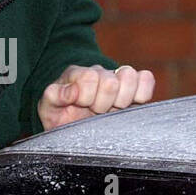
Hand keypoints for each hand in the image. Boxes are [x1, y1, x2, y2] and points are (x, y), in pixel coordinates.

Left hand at [37, 64, 155, 130]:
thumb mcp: (49, 107)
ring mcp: (117, 79)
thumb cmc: (60, 114)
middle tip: (95, 112)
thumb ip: (54, 96)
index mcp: (78, 75)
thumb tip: (73, 91)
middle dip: (102, 104)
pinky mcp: (135, 88)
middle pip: (111, 82)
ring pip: (130, 76)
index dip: (86, 97)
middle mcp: (99, 73)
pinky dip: (141, 93)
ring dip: (121, 99)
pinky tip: (129, 104)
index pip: (90, 77)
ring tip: (111, 110)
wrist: (72, 121)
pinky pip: (146, 80)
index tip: (80, 106)